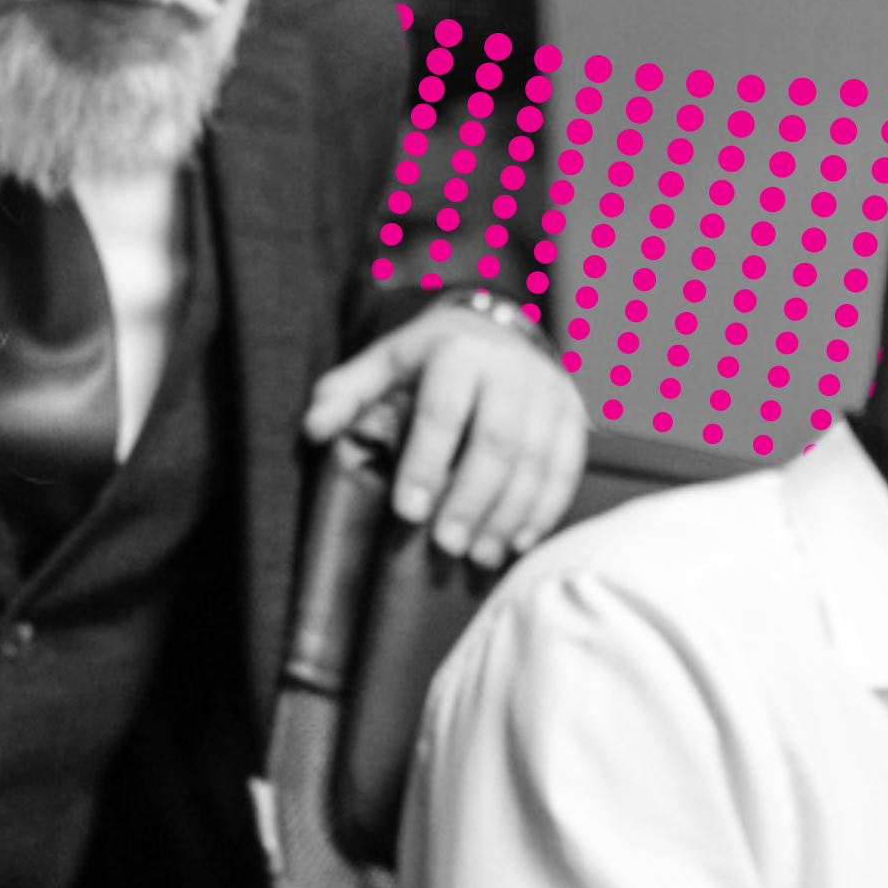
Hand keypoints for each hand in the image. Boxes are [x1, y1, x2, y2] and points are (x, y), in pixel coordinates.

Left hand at [301, 303, 586, 568]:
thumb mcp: (383, 364)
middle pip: (497, 442)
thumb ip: (346, 395)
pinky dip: (544, 510)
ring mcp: (549, 391)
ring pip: (535, 460)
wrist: (496, 331)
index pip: (443, 412)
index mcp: (458, 351)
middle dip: (472, 499)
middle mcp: (511, 368)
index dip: (426, 464)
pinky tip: (519, 543)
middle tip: (446, 546)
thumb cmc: (428, 360)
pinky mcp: (574, 413)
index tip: (408, 512)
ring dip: (508, 514)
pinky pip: (566, 467)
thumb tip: (313, 430)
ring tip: (479, 556)